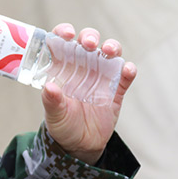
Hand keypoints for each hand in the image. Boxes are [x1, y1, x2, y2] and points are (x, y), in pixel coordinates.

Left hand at [41, 24, 136, 164]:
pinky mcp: (116, 91)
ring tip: (109, 51)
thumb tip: (49, 87)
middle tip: (88, 43)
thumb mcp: (54, 114)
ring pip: (110, 53)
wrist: (80, 146)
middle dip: (89, 37)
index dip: (64, 33)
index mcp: (63, 67)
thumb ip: (51, 101)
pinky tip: (128, 70)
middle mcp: (83, 67)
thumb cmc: (62, 125)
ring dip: (112, 47)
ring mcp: (101, 77)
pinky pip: (124, 77)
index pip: (63, 42)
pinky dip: (128, 71)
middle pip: (88, 41)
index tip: (67, 34)